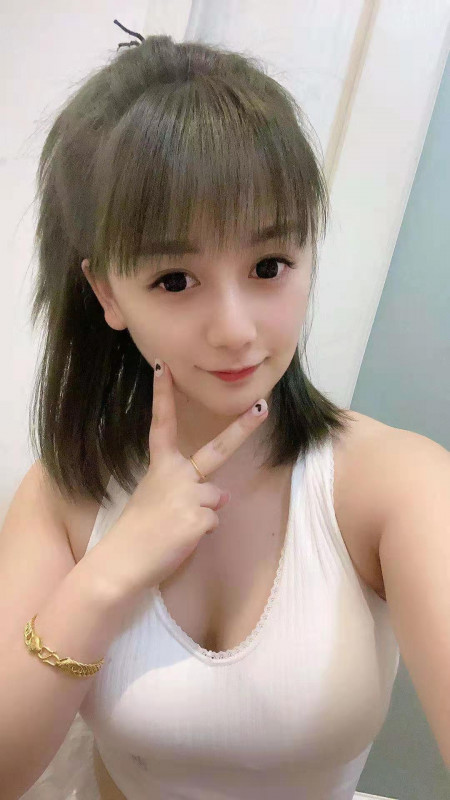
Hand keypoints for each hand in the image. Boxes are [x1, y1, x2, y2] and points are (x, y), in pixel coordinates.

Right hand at [86, 359, 268, 597]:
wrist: (122, 563)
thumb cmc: (136, 532)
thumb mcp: (155, 500)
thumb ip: (185, 489)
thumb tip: (222, 496)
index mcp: (160, 467)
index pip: (162, 425)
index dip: (162, 395)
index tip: (162, 367)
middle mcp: (176, 474)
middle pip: (217, 449)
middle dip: (243, 427)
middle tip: (264, 406)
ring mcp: (189, 494)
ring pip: (216, 500)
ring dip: (203, 516)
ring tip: (175, 528)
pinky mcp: (199, 517)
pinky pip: (212, 521)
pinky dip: (200, 533)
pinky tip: (179, 539)